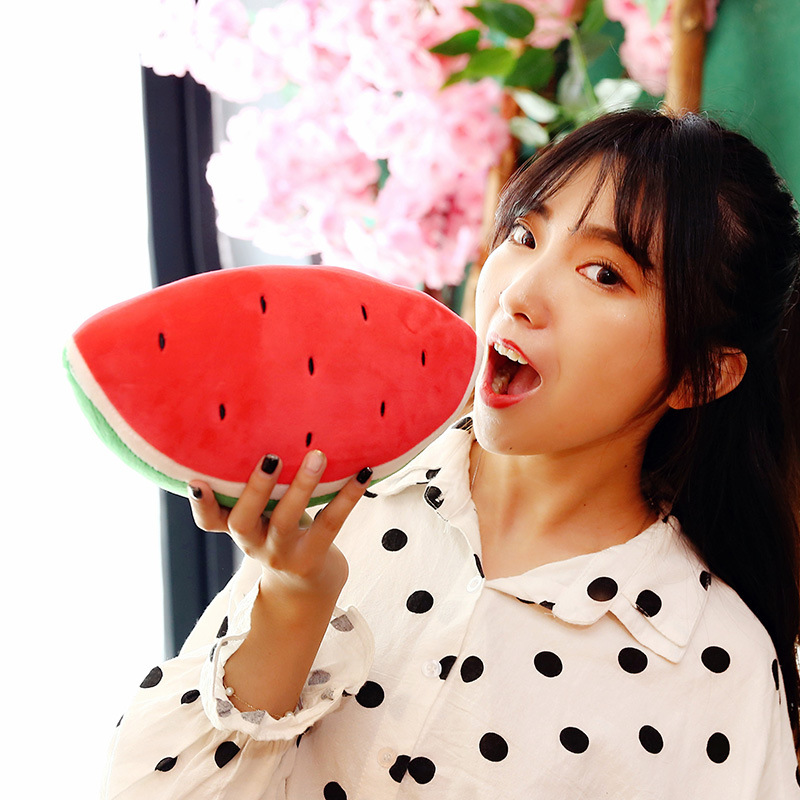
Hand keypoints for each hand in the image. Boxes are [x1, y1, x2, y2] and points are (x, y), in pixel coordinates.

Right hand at [188, 450, 371, 601]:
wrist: (305, 587)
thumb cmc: (279, 534)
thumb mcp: (260, 516)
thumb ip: (255, 489)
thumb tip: (266, 431)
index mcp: (236, 528)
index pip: (209, 520)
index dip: (200, 503)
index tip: (196, 481)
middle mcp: (254, 543)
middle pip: (244, 520)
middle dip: (256, 489)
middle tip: (271, 457)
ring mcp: (282, 552)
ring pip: (287, 520)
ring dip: (302, 486)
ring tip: (317, 456)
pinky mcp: (312, 556)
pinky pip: (330, 522)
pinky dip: (348, 495)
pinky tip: (363, 473)